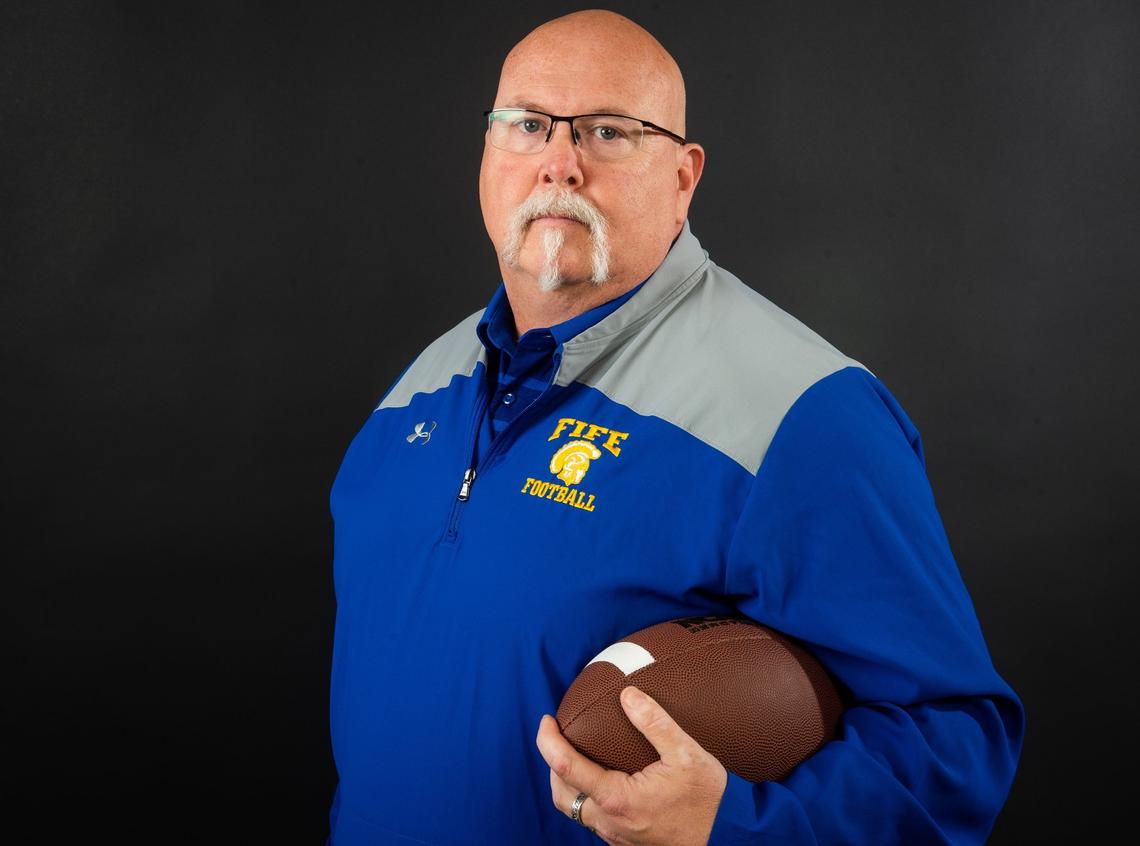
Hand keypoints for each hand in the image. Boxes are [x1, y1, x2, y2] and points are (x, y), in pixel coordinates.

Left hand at [536, 686, 727, 845]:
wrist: (727, 838)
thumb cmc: (708, 801)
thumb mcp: (687, 755)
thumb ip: (656, 723)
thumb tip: (628, 694)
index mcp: (617, 798)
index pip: (565, 768)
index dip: (548, 742)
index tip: (547, 720)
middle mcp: (610, 821)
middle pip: (561, 793)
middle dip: (552, 763)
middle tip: (558, 736)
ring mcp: (615, 835)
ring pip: (574, 809)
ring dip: (567, 782)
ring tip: (575, 754)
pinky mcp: (625, 841)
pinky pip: (592, 818)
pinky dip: (585, 795)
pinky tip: (601, 778)